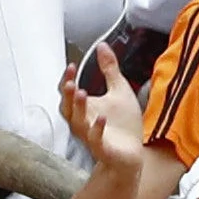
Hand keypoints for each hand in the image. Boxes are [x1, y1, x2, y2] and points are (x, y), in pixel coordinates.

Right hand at [59, 44, 147, 168]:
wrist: (131, 153)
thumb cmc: (123, 124)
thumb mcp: (118, 90)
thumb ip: (109, 69)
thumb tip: (102, 45)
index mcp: (84, 108)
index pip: (68, 93)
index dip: (67, 80)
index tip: (72, 66)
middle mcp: (83, 122)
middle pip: (67, 108)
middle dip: (67, 95)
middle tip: (71, 81)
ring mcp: (91, 136)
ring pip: (78, 123)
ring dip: (79, 108)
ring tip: (82, 92)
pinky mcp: (103, 148)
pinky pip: (95, 139)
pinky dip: (97, 129)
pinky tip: (102, 118)